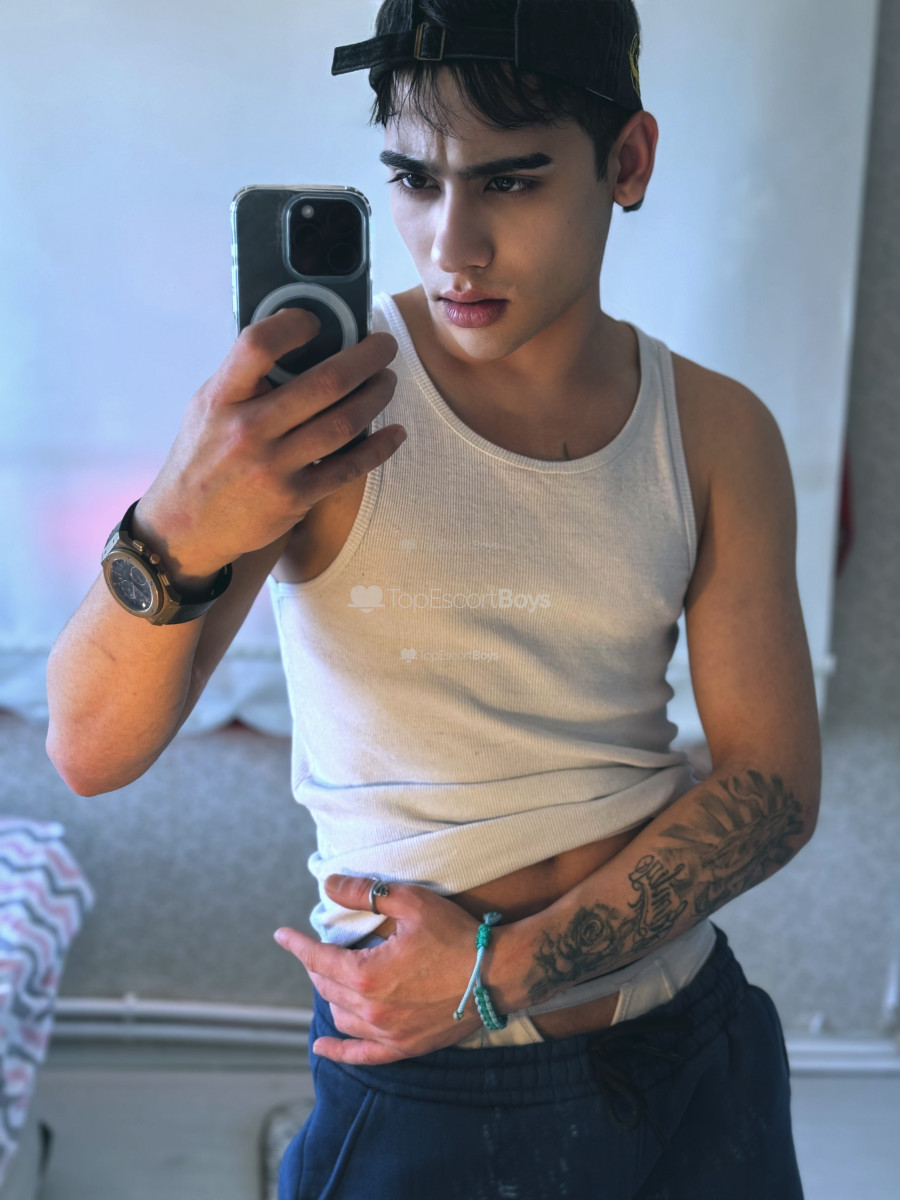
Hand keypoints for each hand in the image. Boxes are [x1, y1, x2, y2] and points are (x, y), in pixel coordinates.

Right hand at [132, 308, 404, 586]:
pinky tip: (394, 433)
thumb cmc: (203, 458)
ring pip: (344, 423)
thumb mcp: (207, 408)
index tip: (316, 321)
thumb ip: (244, 379)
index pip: (257, 345)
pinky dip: (378, 447)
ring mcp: (274, 466)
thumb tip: (297, 343)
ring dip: (376, 396)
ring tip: (386, 382)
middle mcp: (248, 430)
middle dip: (366, 358)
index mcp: (222, 398)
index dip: (293, 324)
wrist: (187, 526)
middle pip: (325, 383)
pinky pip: (348, 467)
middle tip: (385, 346)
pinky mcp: (295, 497)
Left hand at [274, 874, 492, 1063]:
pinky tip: (321, 1047)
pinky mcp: (405, 1048)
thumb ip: (366, 893)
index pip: (318, 958)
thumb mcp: (411, 903)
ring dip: (330, 995)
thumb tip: (330, 884)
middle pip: (326, 986)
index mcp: (367, 973)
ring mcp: (387, 1033)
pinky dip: (338, 1051)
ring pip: (340, 1017)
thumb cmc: (456, 934)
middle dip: (317, 965)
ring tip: (334, 977)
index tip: (281, 935)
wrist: (498, 974)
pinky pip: (361, 1055)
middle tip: (320, 947)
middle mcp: (370, 1009)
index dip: (296, 945)